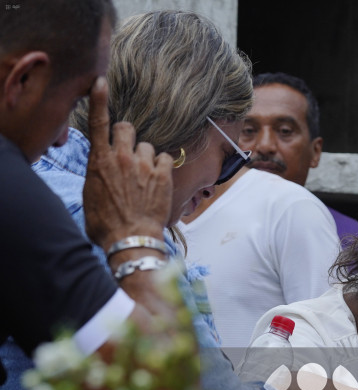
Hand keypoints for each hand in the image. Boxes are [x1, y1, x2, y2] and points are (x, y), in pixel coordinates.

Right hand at [83, 76, 173, 250]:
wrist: (130, 239)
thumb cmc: (106, 224)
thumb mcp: (91, 196)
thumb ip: (98, 174)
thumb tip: (103, 170)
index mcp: (99, 161)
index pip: (98, 122)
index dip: (98, 99)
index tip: (100, 82)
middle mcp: (121, 157)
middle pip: (127, 128)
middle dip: (128, 137)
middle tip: (129, 155)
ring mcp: (144, 164)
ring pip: (148, 146)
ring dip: (147, 157)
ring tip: (145, 178)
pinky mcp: (163, 174)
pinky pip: (166, 157)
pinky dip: (163, 166)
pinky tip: (159, 181)